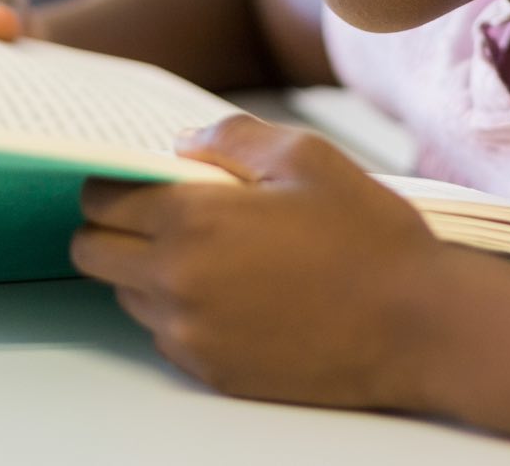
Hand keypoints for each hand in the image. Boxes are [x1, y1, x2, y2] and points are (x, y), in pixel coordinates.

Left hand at [70, 113, 448, 408]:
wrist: (417, 325)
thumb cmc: (367, 235)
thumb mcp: (305, 155)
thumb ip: (230, 137)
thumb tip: (183, 143)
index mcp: (193, 222)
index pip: (102, 200)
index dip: (108, 181)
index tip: (129, 174)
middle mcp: (178, 284)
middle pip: (92, 252)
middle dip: (109, 225)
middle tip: (154, 208)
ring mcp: (192, 336)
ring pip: (127, 295)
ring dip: (145, 268)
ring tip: (208, 247)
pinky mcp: (214, 373)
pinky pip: (166, 334)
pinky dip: (179, 308)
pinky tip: (232, 287)